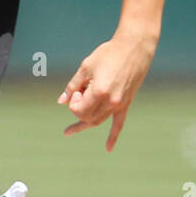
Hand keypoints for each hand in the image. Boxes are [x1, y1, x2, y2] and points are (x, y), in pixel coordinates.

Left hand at [57, 30, 157, 151]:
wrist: (135, 47)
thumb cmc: (108, 53)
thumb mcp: (86, 67)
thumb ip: (73, 86)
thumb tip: (61, 102)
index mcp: (99, 92)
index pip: (78, 109)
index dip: (73, 101)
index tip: (78, 88)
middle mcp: (111, 101)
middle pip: (87, 117)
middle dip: (78, 109)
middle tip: (79, 92)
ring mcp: (119, 104)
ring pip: (98, 121)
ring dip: (84, 123)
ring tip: (68, 131)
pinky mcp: (126, 103)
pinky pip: (119, 124)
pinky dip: (113, 137)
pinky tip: (108, 149)